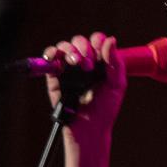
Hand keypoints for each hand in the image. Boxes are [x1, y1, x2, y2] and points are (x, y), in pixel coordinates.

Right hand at [42, 32, 126, 148]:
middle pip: (79, 41)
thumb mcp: (116, 85)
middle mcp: (84, 62)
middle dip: (84, 48)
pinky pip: (50, 58)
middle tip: (88, 65)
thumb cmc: (105, 108)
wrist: (89, 127)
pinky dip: (51, 53)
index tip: (99, 53)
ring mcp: (68, 68)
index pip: (97, 41)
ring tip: (75, 63)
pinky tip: (56, 57)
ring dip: (70, 50)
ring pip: (64, 46)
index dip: (97, 41)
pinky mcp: (54, 76)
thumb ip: (115, 62)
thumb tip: (111, 39)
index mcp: (100, 62)